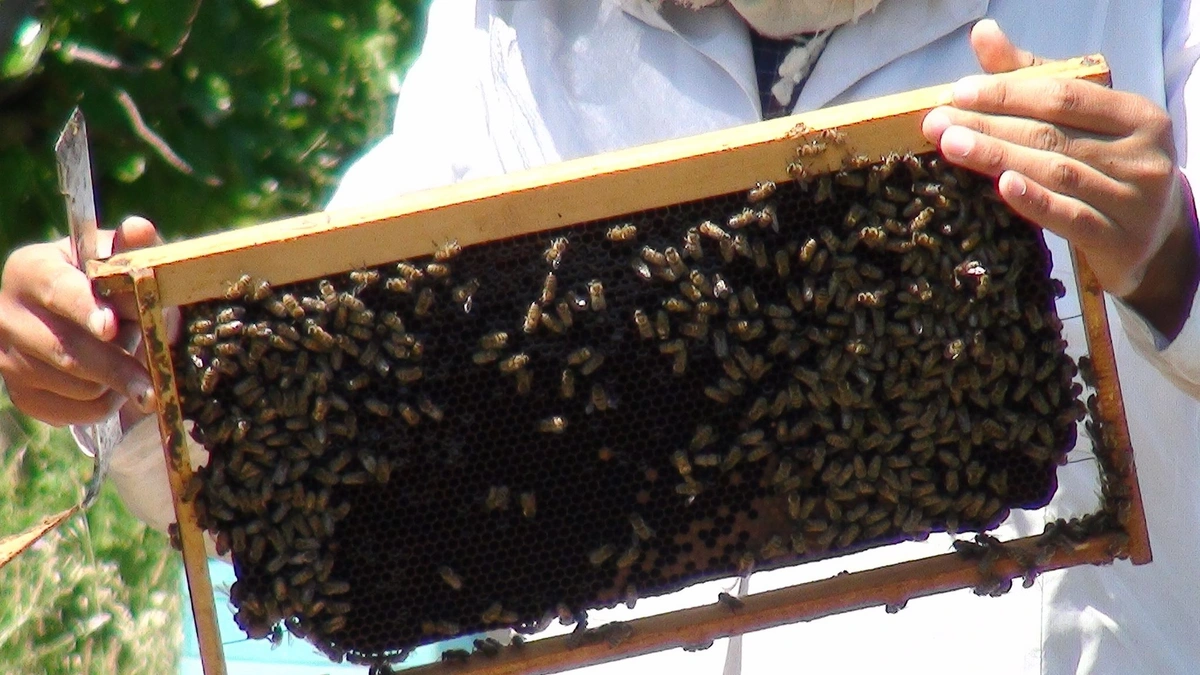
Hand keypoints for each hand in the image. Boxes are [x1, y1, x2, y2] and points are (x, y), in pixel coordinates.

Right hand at [0, 216, 161, 426]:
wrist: (73, 317)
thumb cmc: (102, 281)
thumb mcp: (116, 259)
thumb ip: (131, 248)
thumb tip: (140, 229)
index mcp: (30, 270)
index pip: (58, 292)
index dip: (86, 309)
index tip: (111, 326)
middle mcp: (7, 314)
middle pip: (69, 351)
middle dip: (119, 365)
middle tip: (153, 377)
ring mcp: (8, 359)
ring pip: (79, 386)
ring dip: (118, 381)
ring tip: (130, 358)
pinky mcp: (22, 395)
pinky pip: (78, 412)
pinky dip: (108, 404)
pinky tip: (115, 385)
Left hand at [921, 19, 1198, 337]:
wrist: (1150, 235)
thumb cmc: (1104, 163)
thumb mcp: (1078, 119)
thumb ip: (1030, 78)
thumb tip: (983, 34)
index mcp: (1136, 115)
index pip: (1063, 97)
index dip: (1007, 92)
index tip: (959, 92)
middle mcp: (1143, 155)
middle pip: (1051, 134)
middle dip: (989, 126)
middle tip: (938, 123)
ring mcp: (1135, 200)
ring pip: (1056, 172)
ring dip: (998, 157)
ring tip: (952, 146)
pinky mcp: (1121, 241)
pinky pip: (1070, 217)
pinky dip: (1035, 200)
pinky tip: (1003, 184)